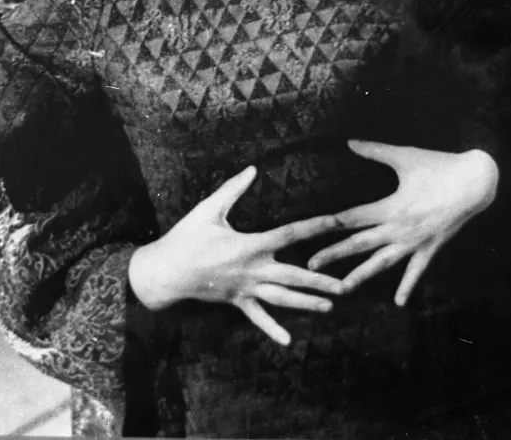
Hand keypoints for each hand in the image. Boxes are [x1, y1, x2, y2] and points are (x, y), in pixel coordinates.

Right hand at [127, 166, 344, 345]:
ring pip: (282, 299)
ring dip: (307, 304)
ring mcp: (246, 289)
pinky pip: (257, 317)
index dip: (315, 226)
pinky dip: (272, 329)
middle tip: (347, 285)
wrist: (164, 273)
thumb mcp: (208, 210)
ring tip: (330, 307)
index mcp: (250, 245)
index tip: (337, 222)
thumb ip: (232, 189)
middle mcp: (253, 270)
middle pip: (295, 276)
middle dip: (321, 281)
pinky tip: (288, 341)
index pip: (290, 234)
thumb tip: (252, 169)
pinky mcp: (236, 301)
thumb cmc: (185, 238)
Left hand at [307, 141, 498, 305]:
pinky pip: (416, 271)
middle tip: (309, 266)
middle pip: (359, 245)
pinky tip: (398, 303)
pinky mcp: (431, 247)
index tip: (306, 232)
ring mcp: (415, 242)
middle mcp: (399, 229)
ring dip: (361, 276)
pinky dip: (407, 286)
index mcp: (390, 207)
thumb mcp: (406, 156)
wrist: (476, 182)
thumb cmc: (440, 166)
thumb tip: (349, 142)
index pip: (350, 218)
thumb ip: (375, 151)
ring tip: (341, 290)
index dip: (326, 225)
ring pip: (382, 263)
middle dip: (333, 255)